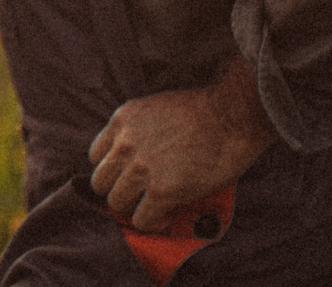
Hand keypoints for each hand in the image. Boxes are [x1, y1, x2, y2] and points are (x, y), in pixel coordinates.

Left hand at [89, 55, 276, 231]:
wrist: (233, 116)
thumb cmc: (206, 112)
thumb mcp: (157, 109)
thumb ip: (139, 131)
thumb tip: (136, 158)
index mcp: (123, 119)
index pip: (97, 155)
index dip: (114, 169)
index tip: (128, 176)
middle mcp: (125, 143)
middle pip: (101, 181)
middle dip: (120, 190)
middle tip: (140, 195)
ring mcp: (141, 168)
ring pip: (117, 202)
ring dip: (134, 208)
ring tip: (154, 208)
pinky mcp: (162, 190)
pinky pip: (142, 220)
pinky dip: (153, 223)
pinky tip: (166, 217)